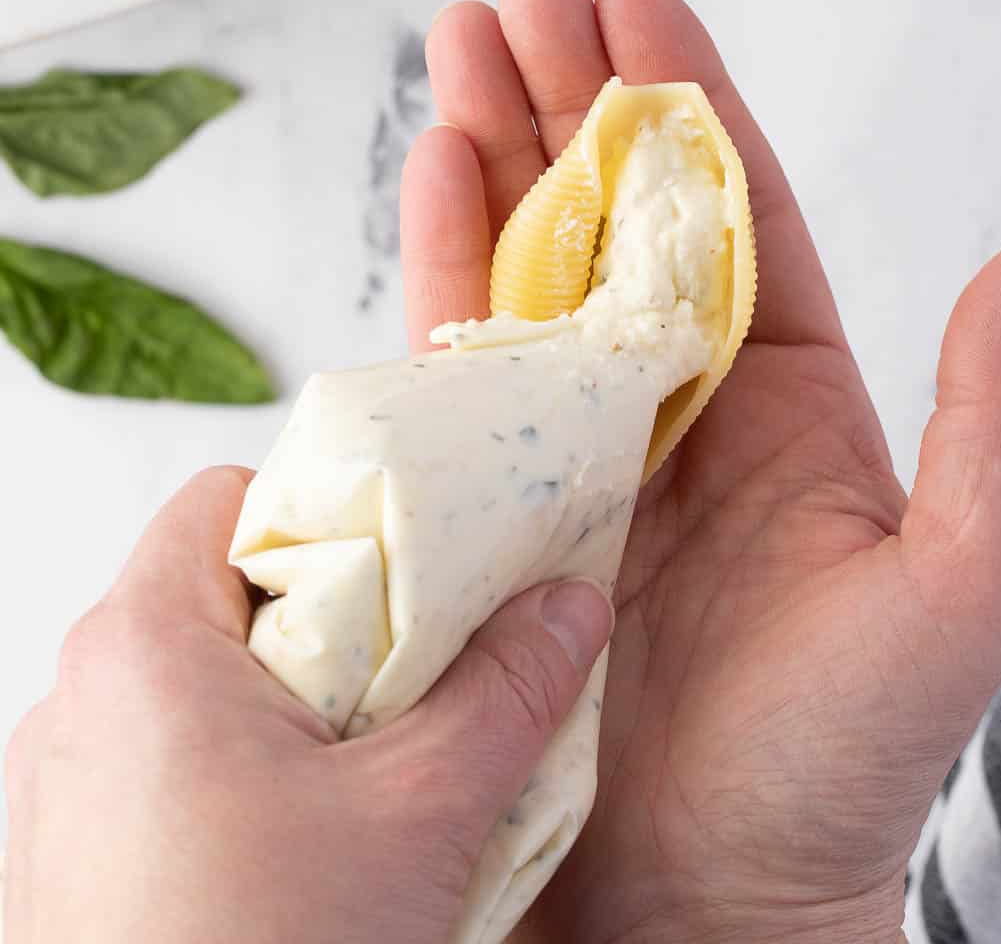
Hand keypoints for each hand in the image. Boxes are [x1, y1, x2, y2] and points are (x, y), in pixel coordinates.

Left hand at [3, 468, 612, 943]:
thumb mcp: (418, 816)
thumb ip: (506, 691)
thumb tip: (570, 608)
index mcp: (142, 644)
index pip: (235, 497)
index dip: (335, 511)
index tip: (420, 559)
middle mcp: (87, 699)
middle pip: (231, 594)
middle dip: (344, 624)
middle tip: (429, 671)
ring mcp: (75, 786)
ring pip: (214, 688)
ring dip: (311, 709)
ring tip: (392, 768)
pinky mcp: (83, 860)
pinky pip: (181, 768)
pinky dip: (261, 777)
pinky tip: (330, 839)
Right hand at [403, 0, 1000, 943]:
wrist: (707, 902)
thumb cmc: (841, 765)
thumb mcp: (952, 586)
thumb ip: (986, 421)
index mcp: (793, 398)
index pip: (737, 212)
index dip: (686, 99)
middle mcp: (682, 399)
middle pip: (620, 208)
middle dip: (572, 91)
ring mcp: (580, 438)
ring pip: (533, 254)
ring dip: (496, 140)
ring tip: (459, 35)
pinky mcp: (496, 490)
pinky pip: (463, 349)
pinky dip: (444, 249)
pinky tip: (428, 161)